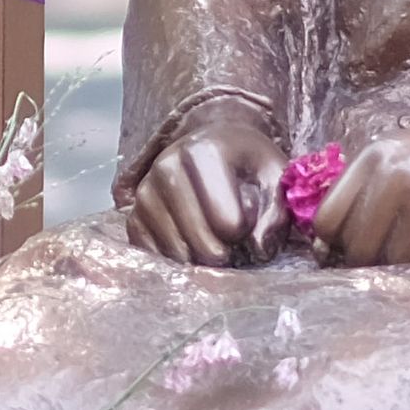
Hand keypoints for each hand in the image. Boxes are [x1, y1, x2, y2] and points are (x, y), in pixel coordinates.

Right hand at [122, 122, 276, 266]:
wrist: (210, 148)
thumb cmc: (246, 166)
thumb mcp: (275, 178)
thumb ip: (276, 213)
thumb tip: (258, 251)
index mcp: (203, 152)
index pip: (228, 222)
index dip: (246, 231)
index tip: (248, 217)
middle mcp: (165, 167)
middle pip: (200, 244)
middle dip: (224, 254)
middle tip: (233, 242)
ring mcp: (143, 194)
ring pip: (177, 255)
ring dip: (200, 261)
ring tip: (212, 240)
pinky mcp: (132, 218)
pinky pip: (154, 257)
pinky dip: (177, 262)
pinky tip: (190, 246)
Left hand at [312, 123, 409, 270]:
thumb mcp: (397, 155)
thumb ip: (357, 189)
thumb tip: (320, 247)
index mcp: (378, 156)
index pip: (328, 222)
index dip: (334, 243)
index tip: (348, 247)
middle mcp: (402, 179)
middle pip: (355, 250)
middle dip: (364, 262)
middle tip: (384, 258)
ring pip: (388, 266)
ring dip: (398, 267)